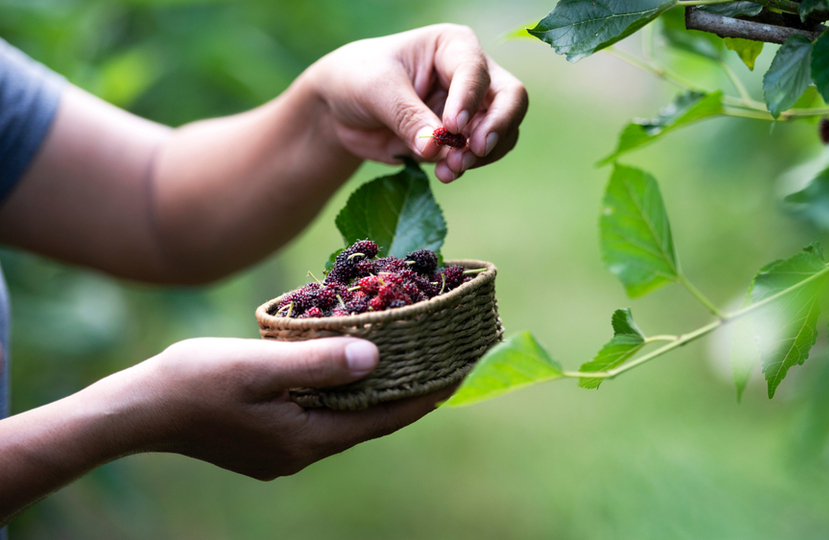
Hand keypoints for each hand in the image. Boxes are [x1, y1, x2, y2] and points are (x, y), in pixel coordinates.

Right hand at [132, 337, 450, 479]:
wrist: (138, 411)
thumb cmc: (195, 382)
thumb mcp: (258, 365)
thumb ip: (317, 362)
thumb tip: (376, 359)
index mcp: (308, 438)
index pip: (385, 418)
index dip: (425, 396)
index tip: (460, 374)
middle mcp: (303, 452)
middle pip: (370, 421)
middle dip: (405, 393)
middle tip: (440, 363)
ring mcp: (284, 451)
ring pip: (345, 419)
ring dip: (373, 393)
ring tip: (403, 363)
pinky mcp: (268, 441)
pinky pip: (320, 416)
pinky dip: (342, 394)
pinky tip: (345, 371)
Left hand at [305, 23, 527, 182]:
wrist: (341, 109)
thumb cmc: (357, 79)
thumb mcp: (376, 90)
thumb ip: (407, 116)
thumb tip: (436, 146)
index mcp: (453, 46)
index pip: (476, 72)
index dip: (469, 100)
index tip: (453, 126)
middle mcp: (471, 75)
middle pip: (511, 99)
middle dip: (496, 128)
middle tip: (474, 151)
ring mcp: (471, 108)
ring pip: (502, 131)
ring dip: (480, 155)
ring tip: (448, 169)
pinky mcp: (462, 139)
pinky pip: (481, 155)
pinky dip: (467, 167)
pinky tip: (444, 174)